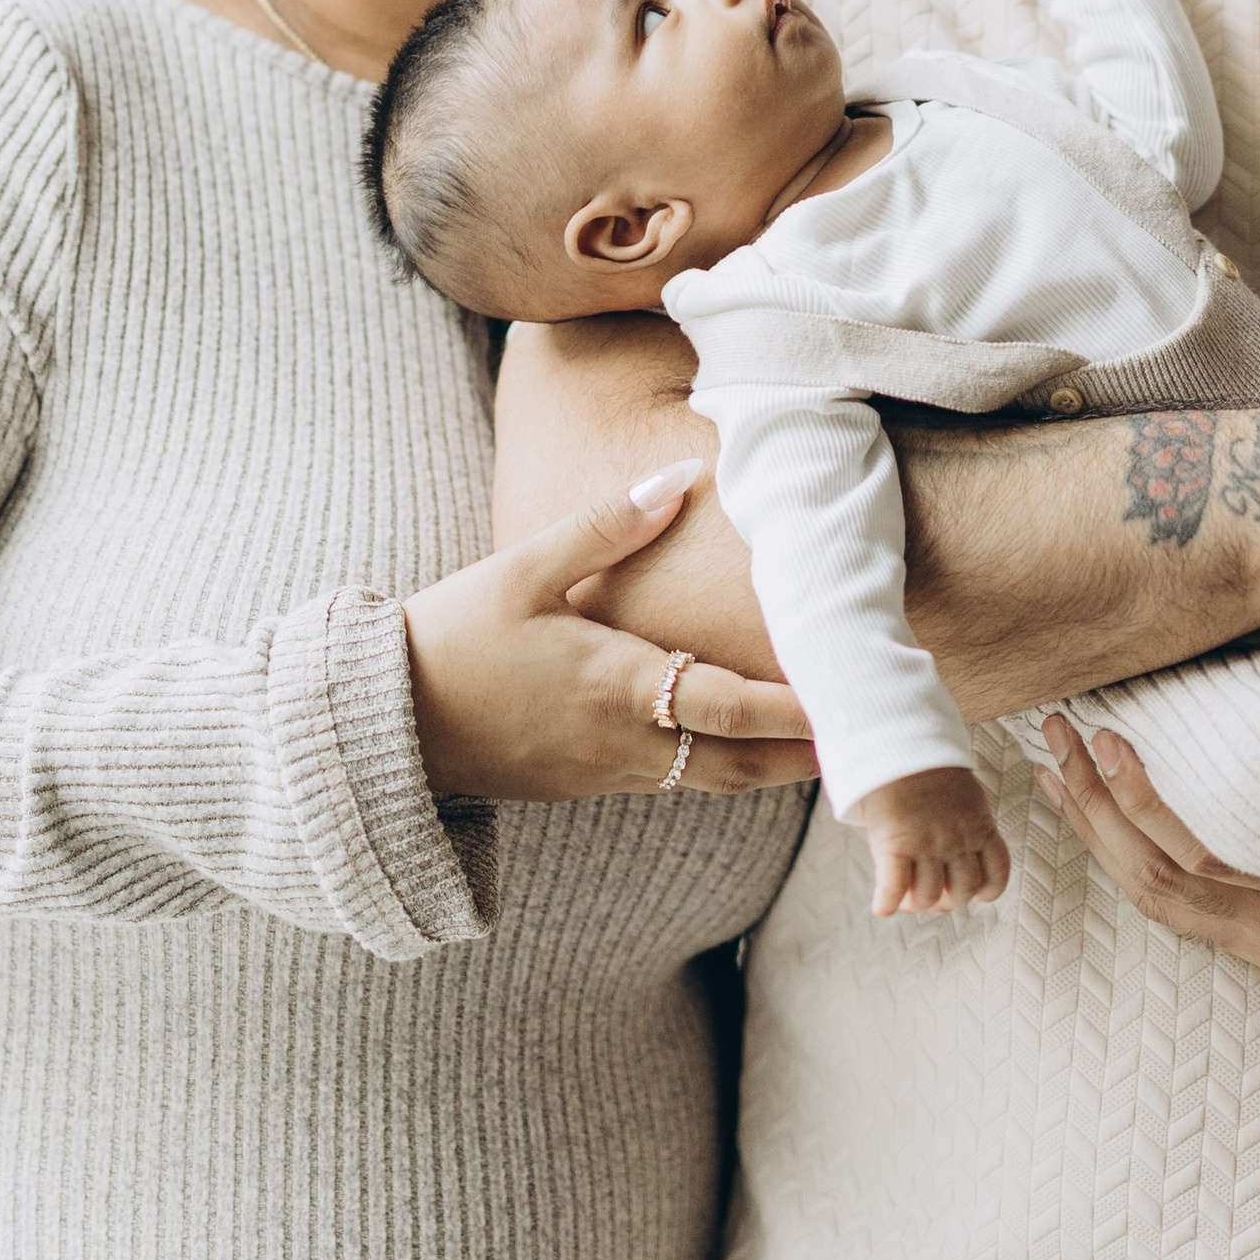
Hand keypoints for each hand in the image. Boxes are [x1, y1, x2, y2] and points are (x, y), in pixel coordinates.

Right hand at [401, 468, 816, 801]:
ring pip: (714, 782)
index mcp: (615, 686)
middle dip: (809, 756)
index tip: (852, 701)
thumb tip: (681, 477)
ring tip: (833, 741)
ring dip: (775, 767)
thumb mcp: (524, 568)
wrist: (385, 723)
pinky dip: (726, 768)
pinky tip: (748, 741)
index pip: (729, 708)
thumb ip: (606, 524)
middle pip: (741, 766)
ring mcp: (608, 772)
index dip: (796, 711)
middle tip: (873, 735)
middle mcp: (624, 742)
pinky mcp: (590, 782)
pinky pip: (677, 781)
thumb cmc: (454, 638)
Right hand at [858, 762, 1011, 915]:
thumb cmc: (927, 765)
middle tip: (928, 896)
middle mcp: (957, 839)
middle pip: (961, 893)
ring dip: (915, 904)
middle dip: (946, 901)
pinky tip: (882, 907)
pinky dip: (886, 903)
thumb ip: (966, 825)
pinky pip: (893, 888)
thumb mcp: (964, 794)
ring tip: (903, 898)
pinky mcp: (895, 843)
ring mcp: (926, 843)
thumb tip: (955, 857)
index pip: (996, 876)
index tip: (972, 893)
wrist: (899, 738)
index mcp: (980, 826)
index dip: (983, 891)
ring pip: (928, 896)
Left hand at [1032, 719, 1259, 1035]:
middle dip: (1096, 807)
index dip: (1152, 821)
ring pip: (1154, 884)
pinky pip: (1173, 888)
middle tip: (1051, 726)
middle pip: (1158, 877)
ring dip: (1099, 819)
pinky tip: (1102, 785)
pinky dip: (1128, 836)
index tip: (1107, 747)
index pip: (1219, 880)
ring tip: (1055, 744)